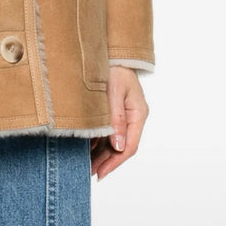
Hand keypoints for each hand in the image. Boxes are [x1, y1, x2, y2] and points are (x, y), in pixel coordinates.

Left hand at [89, 66, 148, 180]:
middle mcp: (133, 117)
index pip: (129, 146)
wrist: (112, 52)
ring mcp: (124, 114)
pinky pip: (108, 131)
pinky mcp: (114, 111)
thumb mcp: (114, 93)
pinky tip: (88, 149)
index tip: (101, 173)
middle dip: (106, 161)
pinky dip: (98, 142)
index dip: (115, 162)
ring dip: (101, 154)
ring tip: (87, 165)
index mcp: (138, 114)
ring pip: (114, 141)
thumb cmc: (114, 68)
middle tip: (90, 173)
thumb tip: (118, 146)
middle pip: (121, 147)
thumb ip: (116, 119)